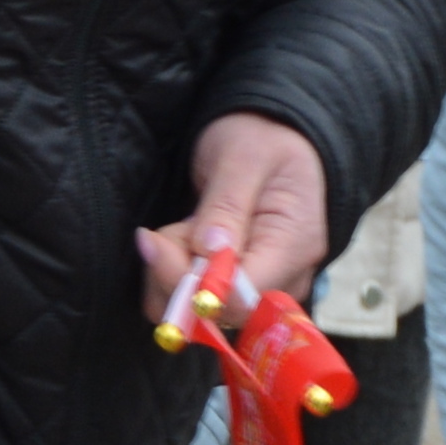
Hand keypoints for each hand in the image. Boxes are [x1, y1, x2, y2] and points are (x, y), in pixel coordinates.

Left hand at [137, 111, 329, 329]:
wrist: (272, 133)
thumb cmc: (262, 137)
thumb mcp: (244, 157)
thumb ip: (227, 206)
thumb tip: (210, 252)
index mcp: (293, 248)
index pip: (239, 298)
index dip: (189, 284)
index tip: (152, 242)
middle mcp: (283, 279)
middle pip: (215, 312)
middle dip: (174, 271)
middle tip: (173, 224)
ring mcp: (261, 287)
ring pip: (195, 311)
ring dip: (171, 269)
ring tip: (186, 223)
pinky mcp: (238, 286)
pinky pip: (193, 299)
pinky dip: (174, 271)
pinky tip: (187, 236)